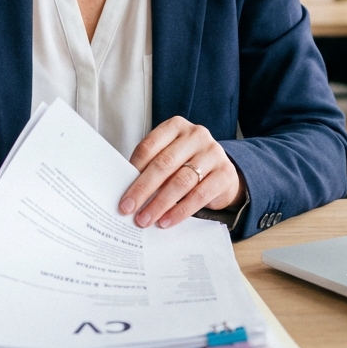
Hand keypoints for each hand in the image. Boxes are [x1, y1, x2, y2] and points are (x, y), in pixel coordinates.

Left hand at [118, 116, 243, 229]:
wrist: (222, 173)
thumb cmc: (186, 164)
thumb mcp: (169, 158)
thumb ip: (151, 167)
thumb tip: (128, 193)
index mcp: (176, 126)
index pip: (149, 146)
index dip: (134, 170)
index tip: (122, 192)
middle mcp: (195, 135)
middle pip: (164, 164)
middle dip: (143, 189)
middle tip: (128, 209)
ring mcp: (212, 153)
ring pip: (181, 181)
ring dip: (159, 203)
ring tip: (145, 219)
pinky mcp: (225, 173)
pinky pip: (199, 195)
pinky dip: (180, 211)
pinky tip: (166, 221)